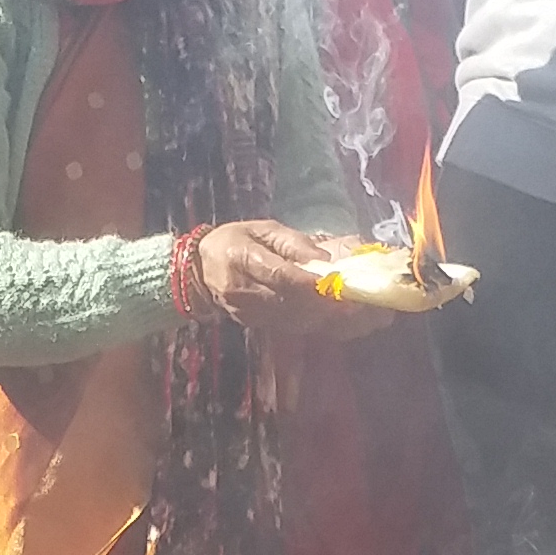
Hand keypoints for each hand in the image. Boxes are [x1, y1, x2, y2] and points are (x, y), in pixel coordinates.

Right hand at [189, 217, 353, 331]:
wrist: (199, 270)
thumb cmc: (235, 241)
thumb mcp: (262, 229)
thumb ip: (292, 242)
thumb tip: (323, 258)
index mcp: (242, 258)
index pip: (281, 276)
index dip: (311, 283)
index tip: (337, 283)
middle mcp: (243, 290)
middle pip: (289, 301)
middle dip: (324, 303)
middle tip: (356, 302)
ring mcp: (247, 311)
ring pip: (291, 318)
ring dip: (322, 317)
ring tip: (352, 312)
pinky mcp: (253, 324)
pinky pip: (287, 326)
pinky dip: (312, 323)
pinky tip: (332, 318)